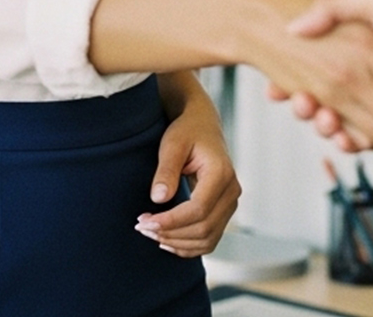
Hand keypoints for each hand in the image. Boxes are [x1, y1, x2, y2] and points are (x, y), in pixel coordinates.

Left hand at [135, 84, 239, 257]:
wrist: (202, 126)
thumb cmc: (187, 131)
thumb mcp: (172, 143)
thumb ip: (166, 170)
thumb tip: (159, 199)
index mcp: (221, 173)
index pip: (198, 209)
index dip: (171, 221)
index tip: (144, 221)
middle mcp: (231, 191)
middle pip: (203, 228)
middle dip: (170, 233)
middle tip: (141, 227)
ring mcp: (229, 203)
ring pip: (207, 239)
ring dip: (177, 242)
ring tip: (151, 233)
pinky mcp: (223, 211)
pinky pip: (209, 239)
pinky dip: (188, 246)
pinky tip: (167, 241)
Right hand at [273, 0, 372, 148]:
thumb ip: (335, 5)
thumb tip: (298, 23)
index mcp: (363, 45)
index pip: (323, 69)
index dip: (302, 80)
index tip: (285, 85)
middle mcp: (372, 72)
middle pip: (330, 99)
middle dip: (310, 106)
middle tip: (298, 102)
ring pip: (344, 120)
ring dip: (326, 123)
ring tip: (311, 112)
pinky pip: (369, 135)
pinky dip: (351, 139)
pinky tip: (337, 132)